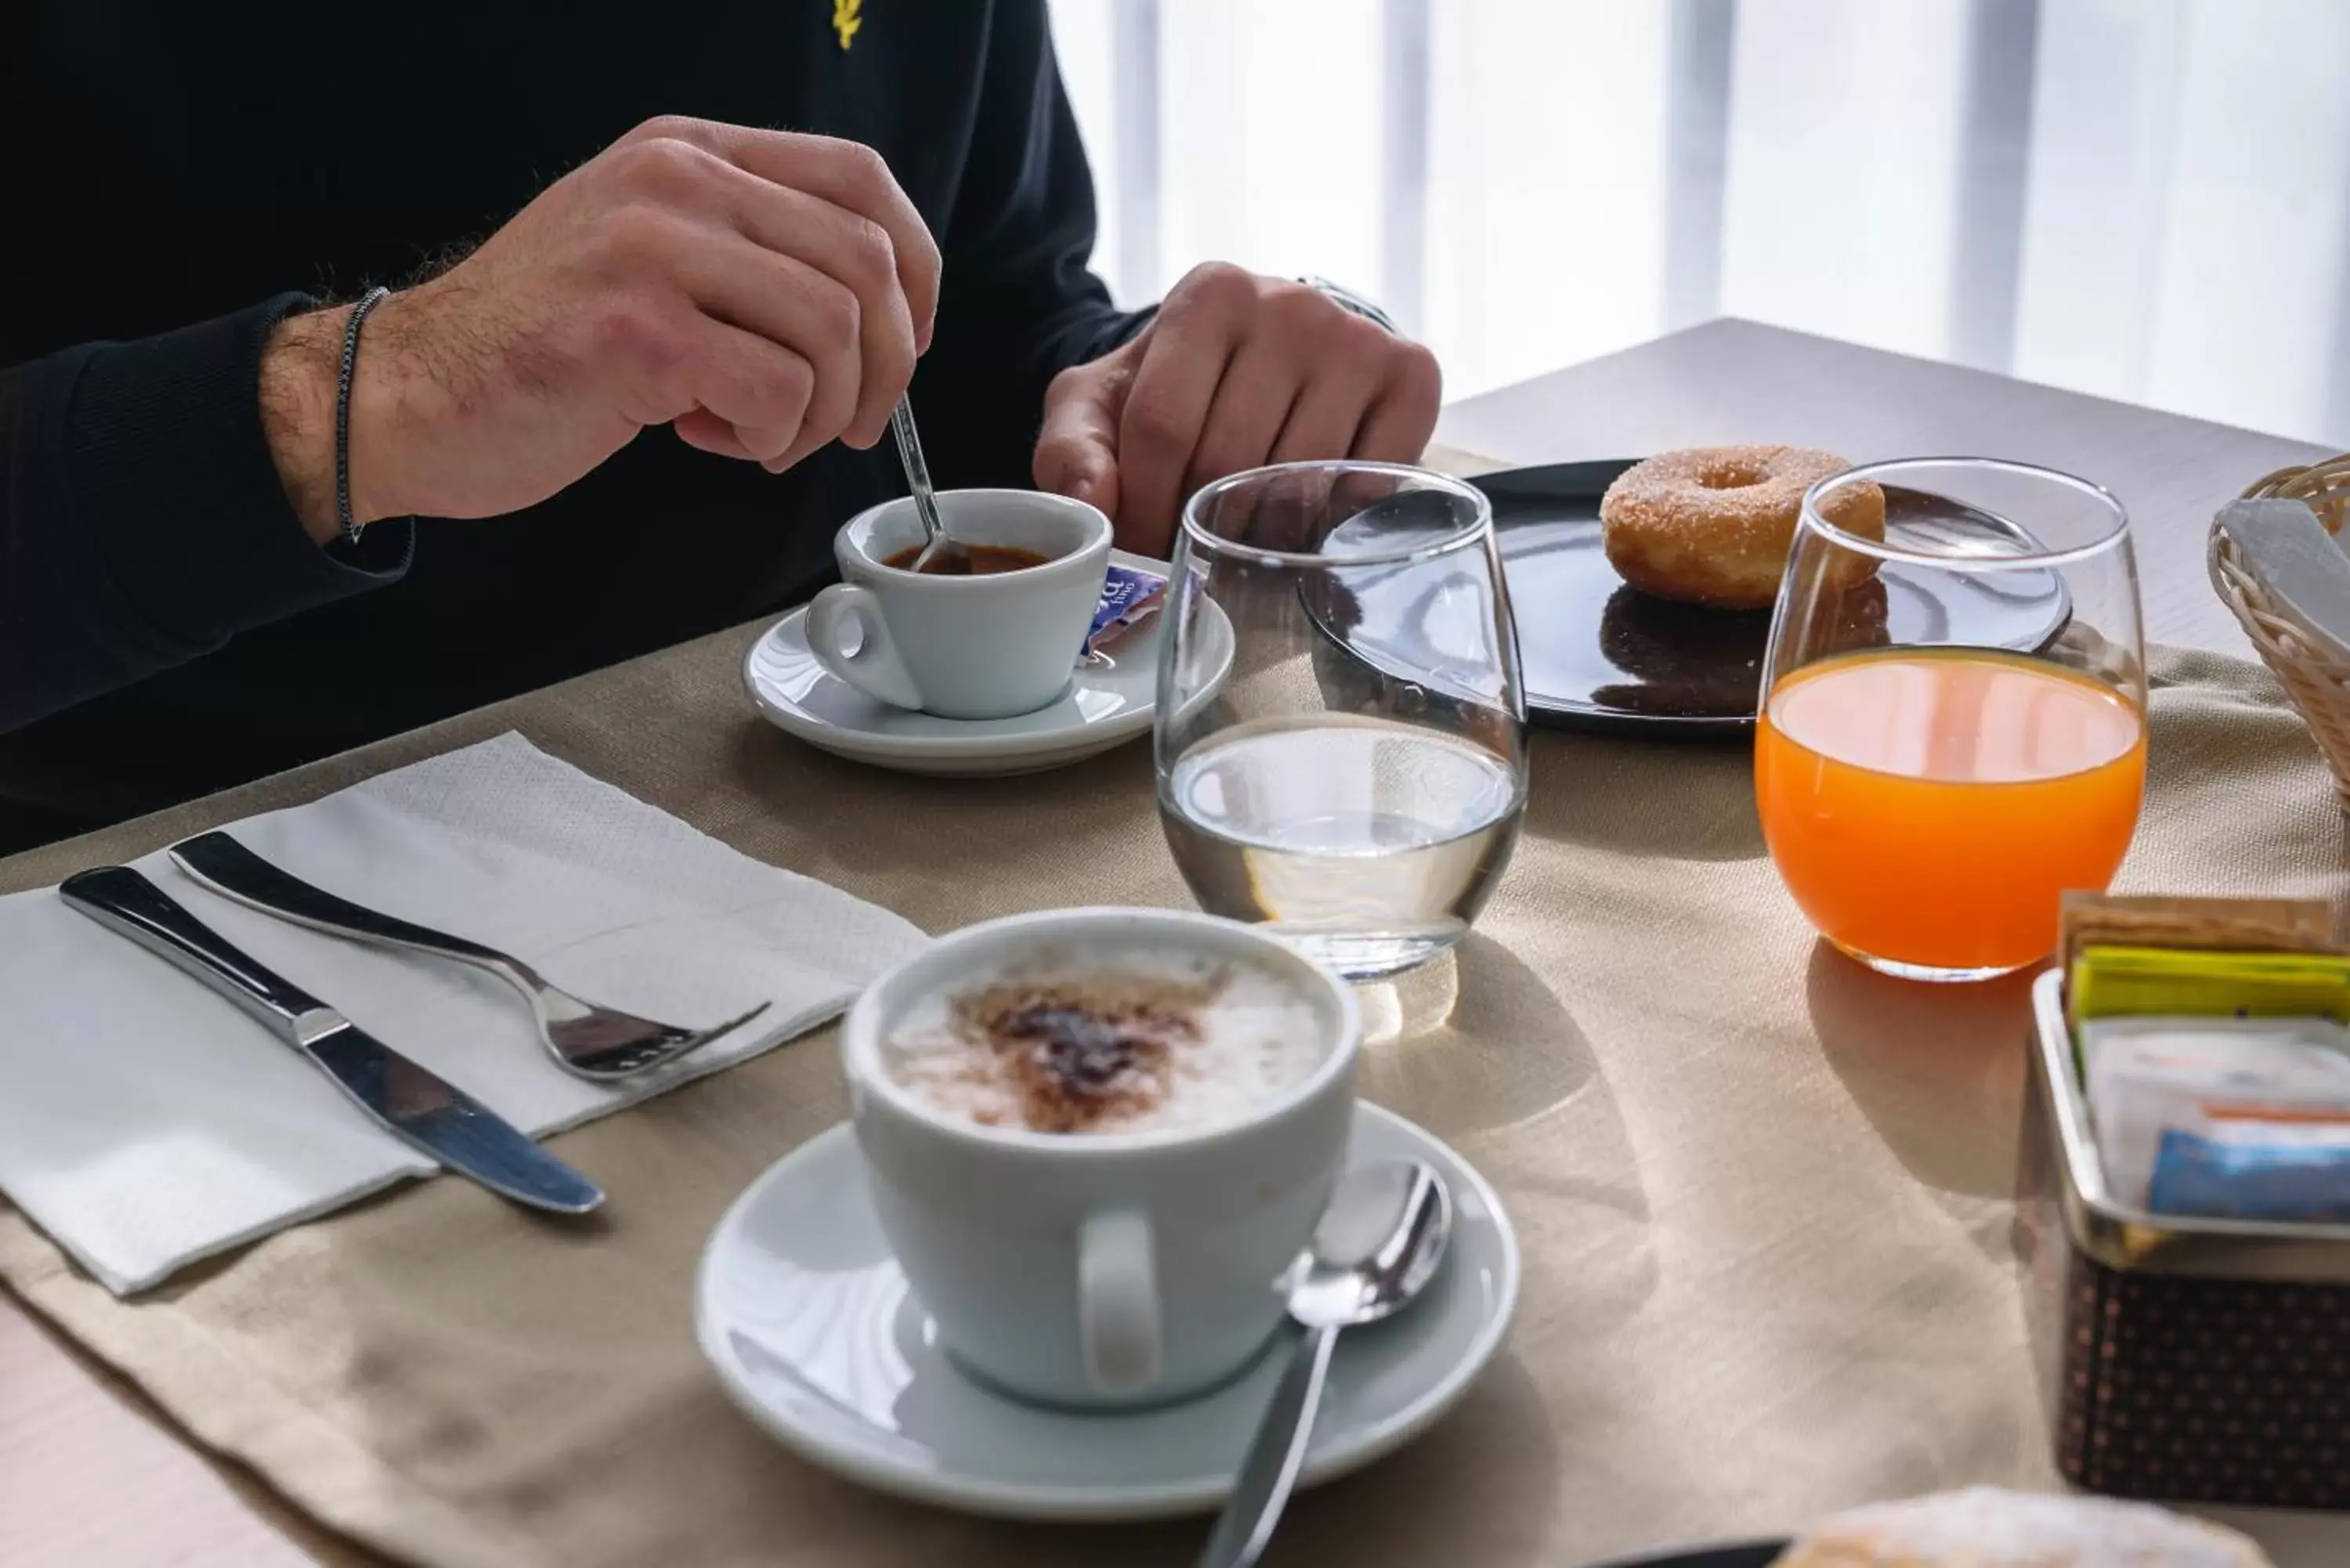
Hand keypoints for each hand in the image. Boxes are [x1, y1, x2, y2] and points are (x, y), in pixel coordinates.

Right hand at [259, 115, 941, 542]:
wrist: (410, 393)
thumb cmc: (543, 345)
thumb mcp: (649, 252)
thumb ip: (745, 248)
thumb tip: (875, 306)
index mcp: (690, 152)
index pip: (861, 179)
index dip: (915, 268)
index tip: (905, 340)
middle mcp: (677, 181)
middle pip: (866, 260)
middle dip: (884, 365)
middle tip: (849, 422)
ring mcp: (654, 251)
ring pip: (833, 329)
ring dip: (823, 410)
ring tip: (764, 436)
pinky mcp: (637, 333)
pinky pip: (778, 391)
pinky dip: (772, 436)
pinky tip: (715, 440)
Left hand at [1031, 264, 1440, 554]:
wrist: (1263, 355)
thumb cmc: (1177, 387)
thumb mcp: (1099, 405)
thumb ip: (1072, 451)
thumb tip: (1092, 509)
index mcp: (1211, 294)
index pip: (1164, 425)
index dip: (1144, 504)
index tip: (1140, 540)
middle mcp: (1292, 303)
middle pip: (1231, 459)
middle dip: (1198, 521)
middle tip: (1191, 540)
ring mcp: (1358, 337)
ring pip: (1299, 481)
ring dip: (1263, 530)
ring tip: (1242, 527)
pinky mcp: (1412, 374)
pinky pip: (1371, 478)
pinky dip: (1337, 514)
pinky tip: (1309, 503)